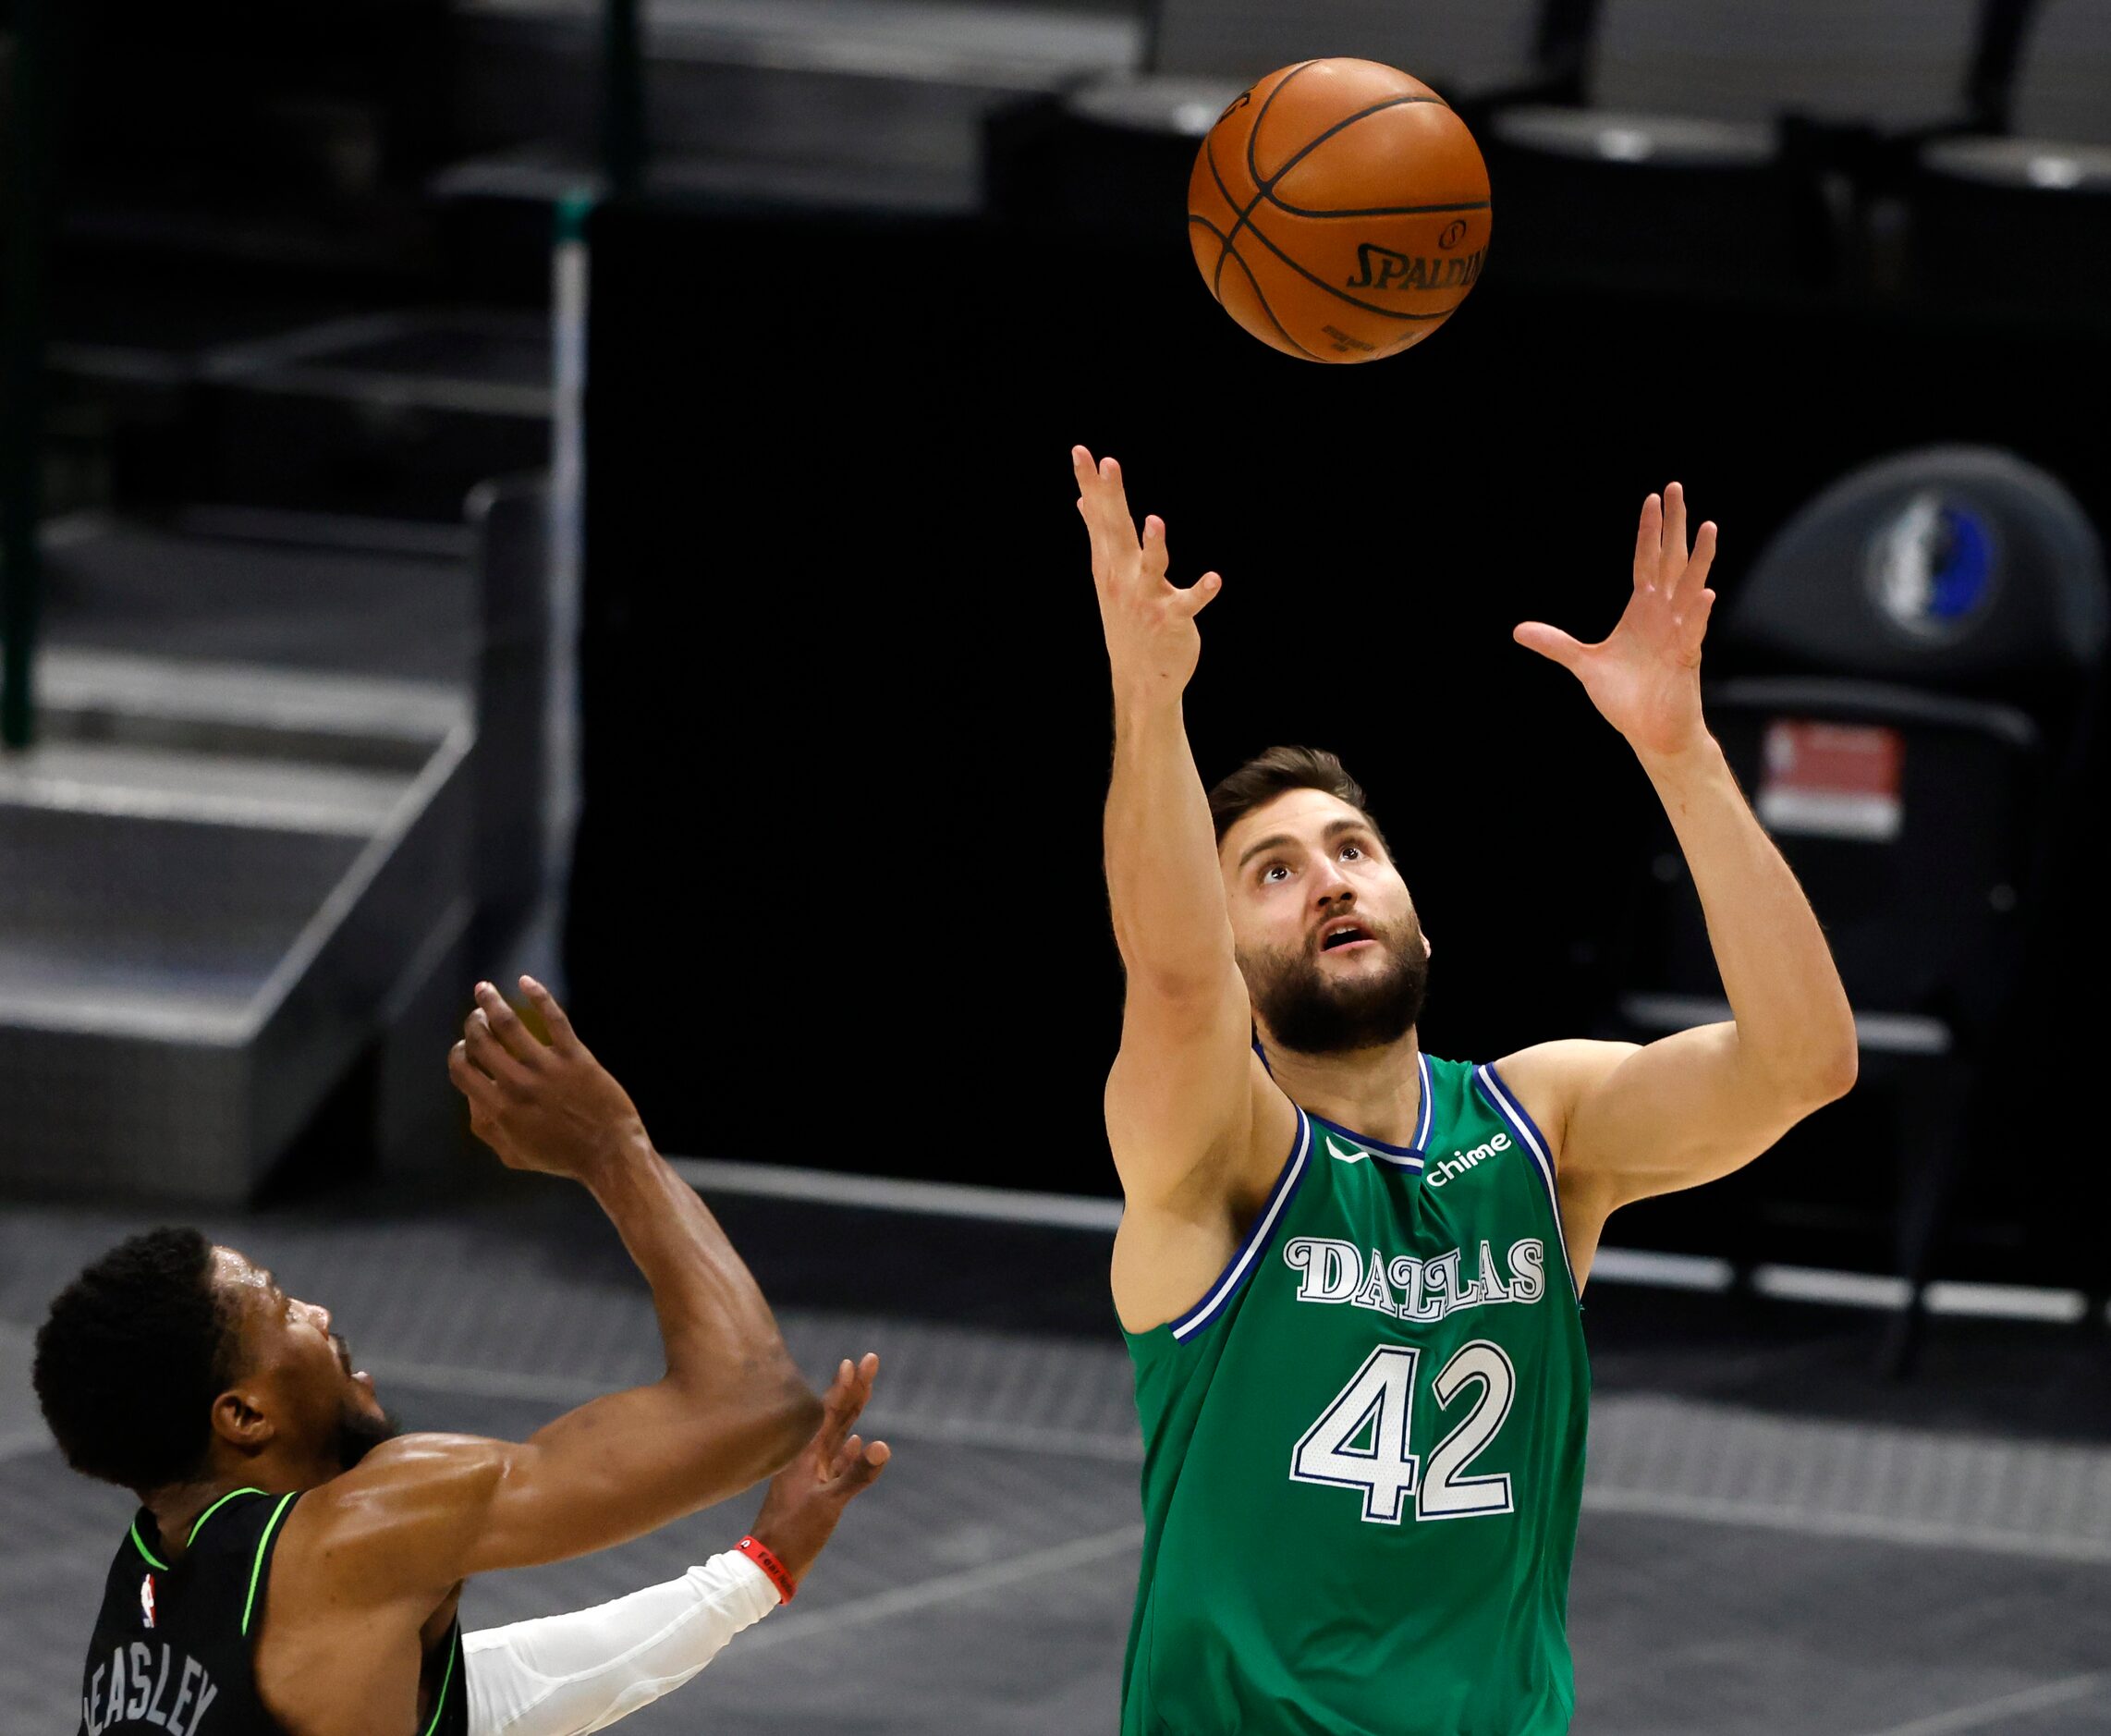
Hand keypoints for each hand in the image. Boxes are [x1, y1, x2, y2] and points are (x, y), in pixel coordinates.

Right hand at [447, 978, 647, 1181]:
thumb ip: (486, 1128)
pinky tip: (524, 981)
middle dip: (472, 1024)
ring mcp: (547, 1068)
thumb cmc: (562, 1157)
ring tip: (483, 989)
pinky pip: (554, 1018)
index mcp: (499, 1109)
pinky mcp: (576, 1057)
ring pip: (509, 1024)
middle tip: (476, 1016)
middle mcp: (518, 1085)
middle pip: (481, 1041)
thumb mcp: (514, 1154)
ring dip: (490, 1002)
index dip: (457, 1054)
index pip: (463, 1071)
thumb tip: (472, 1098)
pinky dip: (537, 995)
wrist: (610, 1154)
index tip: (463, 1046)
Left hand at [748, 1354, 889, 1587]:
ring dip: (852, 1413)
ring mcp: (810, 1472)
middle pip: (836, 1415)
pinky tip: (857, 1442)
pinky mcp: (814, 1490)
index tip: (857, 1360)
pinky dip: (848, 1449)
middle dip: (855, 1388)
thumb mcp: (828, 1504)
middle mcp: (807, 1456)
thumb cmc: (793, 1534)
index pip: (831, 1411)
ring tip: (863, 1391)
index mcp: (806, 1454)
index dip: (846, 1385)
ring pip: (836, 1434)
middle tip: (871, 1361)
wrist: (767, 1565)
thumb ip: (856, 1475)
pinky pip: (835, 1461)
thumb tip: (882, 1445)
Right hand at [1073, 446, 1221, 704]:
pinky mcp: (1172, 619)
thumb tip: (1083, 501)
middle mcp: (1124, 577)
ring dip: (1155, 545)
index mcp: (1111, 563)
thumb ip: (1099, 535)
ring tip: (1156, 521)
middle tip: (1107, 462)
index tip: (1080, 452)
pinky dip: (1201, 592)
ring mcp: (1146, 599)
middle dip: (1112, 497)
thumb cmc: (1127, 619)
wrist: (1140, 678)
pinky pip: (1188, 603)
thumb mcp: (1108, 575)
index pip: (1099, 516)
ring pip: (1152, 566)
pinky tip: (1215, 579)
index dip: (1090, 483)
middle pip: (1117, 530)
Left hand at [1514, 482, 1718, 760]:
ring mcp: (1678, 634)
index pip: (1646, 562)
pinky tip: (1704, 593)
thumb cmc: (1626, 697)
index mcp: (1643, 611)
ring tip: (1708, 527)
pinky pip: (1693, 632)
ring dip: (1699, 559)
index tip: (1652, 499)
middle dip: (1674, 526)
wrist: (1651, 732)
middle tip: (1676, 488)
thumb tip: (1518, 630)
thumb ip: (1556, 644)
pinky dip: (1697, 613)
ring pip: (1691, 588)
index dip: (1648, 532)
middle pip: (1671, 561)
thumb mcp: (1583, 665)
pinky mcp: (1685, 659)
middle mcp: (1664, 615)